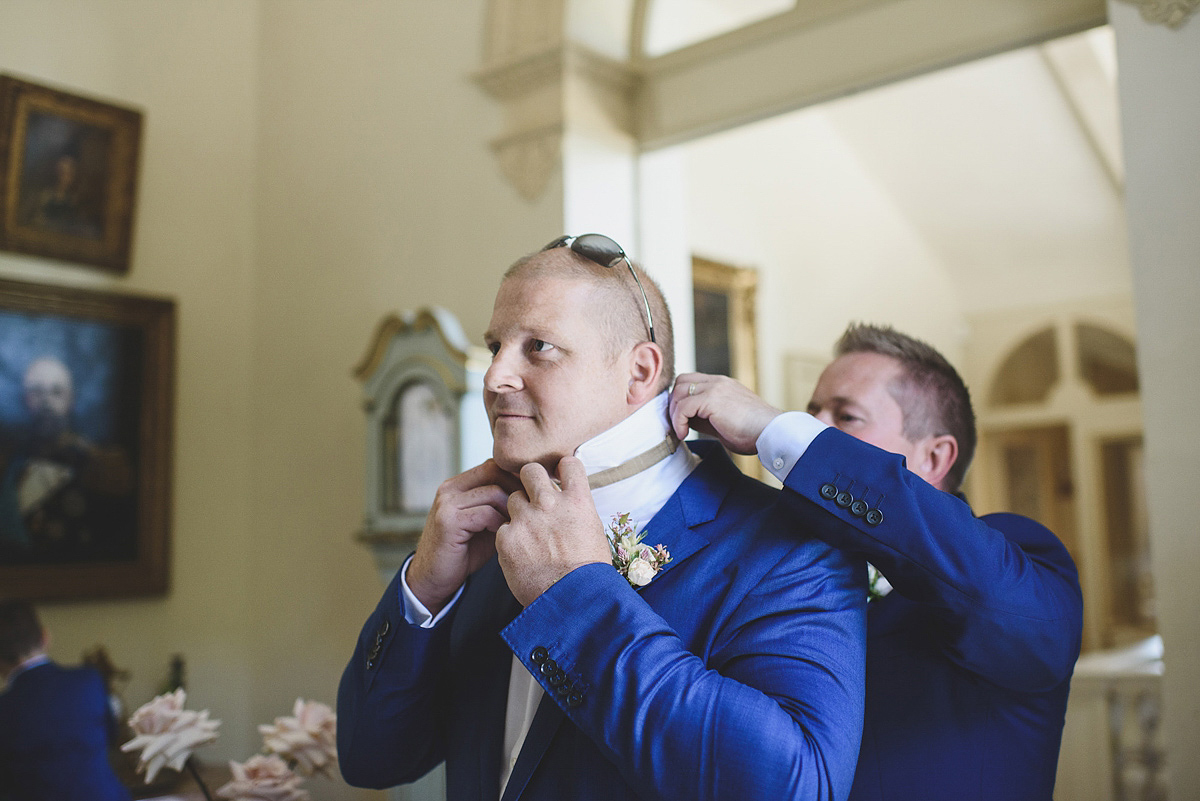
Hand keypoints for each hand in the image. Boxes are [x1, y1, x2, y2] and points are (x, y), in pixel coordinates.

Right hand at [407, 459, 523, 614]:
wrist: (433, 579)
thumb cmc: (464, 552)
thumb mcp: (486, 524)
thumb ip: (502, 507)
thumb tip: (536, 495)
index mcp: (457, 485)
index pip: (494, 466)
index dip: (516, 477)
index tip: (534, 494)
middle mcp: (449, 489)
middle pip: (493, 471)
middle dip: (517, 487)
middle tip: (532, 507)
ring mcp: (447, 503)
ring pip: (492, 492)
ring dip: (511, 508)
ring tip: (519, 524)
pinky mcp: (448, 521)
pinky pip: (485, 513)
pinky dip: (500, 523)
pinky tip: (504, 535)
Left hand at [496, 456, 611, 605]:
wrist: (572, 603)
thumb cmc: (588, 573)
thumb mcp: (592, 531)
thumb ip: (576, 510)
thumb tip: (569, 502)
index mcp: (577, 500)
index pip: (568, 462)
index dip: (562, 469)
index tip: (559, 478)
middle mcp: (550, 504)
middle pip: (530, 471)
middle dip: (529, 480)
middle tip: (532, 495)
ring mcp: (526, 519)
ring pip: (512, 499)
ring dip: (518, 511)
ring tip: (528, 533)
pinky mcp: (507, 538)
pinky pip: (503, 528)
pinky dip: (509, 538)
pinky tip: (520, 554)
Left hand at [668, 373, 782, 453]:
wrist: (772, 433)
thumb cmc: (754, 433)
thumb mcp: (724, 421)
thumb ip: (705, 416)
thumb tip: (685, 421)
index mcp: (722, 385)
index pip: (691, 381)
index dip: (681, 399)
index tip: (681, 419)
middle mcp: (718, 382)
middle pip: (681, 381)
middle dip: (674, 403)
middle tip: (677, 424)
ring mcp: (716, 387)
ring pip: (679, 391)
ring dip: (674, 413)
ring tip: (680, 431)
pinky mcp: (712, 399)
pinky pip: (683, 407)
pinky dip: (678, 421)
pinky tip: (684, 433)